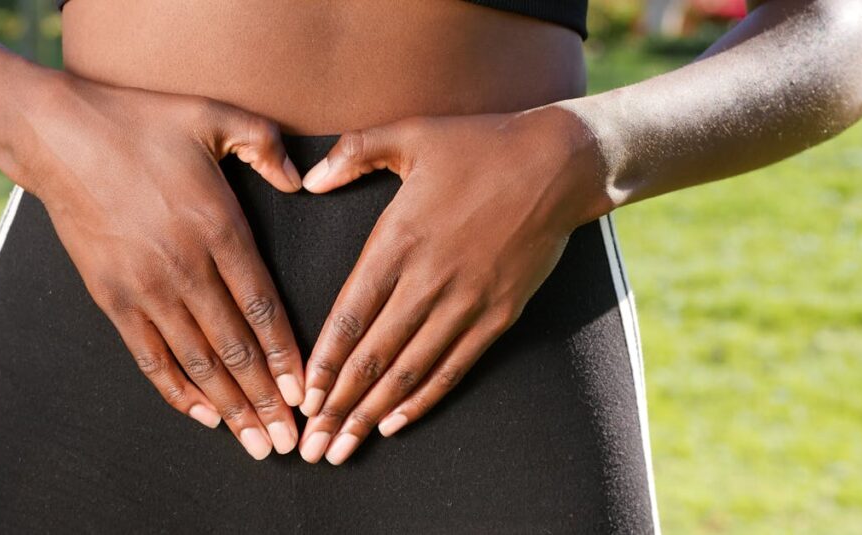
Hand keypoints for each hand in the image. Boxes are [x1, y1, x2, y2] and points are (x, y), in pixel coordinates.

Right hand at [11, 73, 305, 459]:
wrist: (58, 136)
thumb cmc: (141, 123)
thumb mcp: (214, 116)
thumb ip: (265, 146)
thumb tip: (301, 180)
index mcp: (218, 228)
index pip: (263, 307)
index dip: (287, 356)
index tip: (306, 393)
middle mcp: (185, 268)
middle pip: (235, 348)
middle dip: (266, 399)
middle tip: (291, 441)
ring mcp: (145, 288)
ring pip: (197, 362)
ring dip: (230, 407)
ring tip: (256, 443)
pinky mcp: (111, 298)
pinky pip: (150, 357)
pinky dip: (177, 391)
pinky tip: (203, 416)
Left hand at [295, 106, 608, 463]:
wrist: (558, 164)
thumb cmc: (479, 145)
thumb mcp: (410, 133)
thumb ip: (353, 154)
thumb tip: (308, 181)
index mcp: (399, 238)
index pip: (351, 313)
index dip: (324, 360)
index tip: (302, 398)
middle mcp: (429, 278)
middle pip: (374, 355)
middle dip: (339, 405)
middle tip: (312, 445)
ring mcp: (466, 301)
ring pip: (410, 369)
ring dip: (373, 412)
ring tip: (344, 447)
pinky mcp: (498, 314)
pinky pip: (454, 365)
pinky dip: (424, 397)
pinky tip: (396, 422)